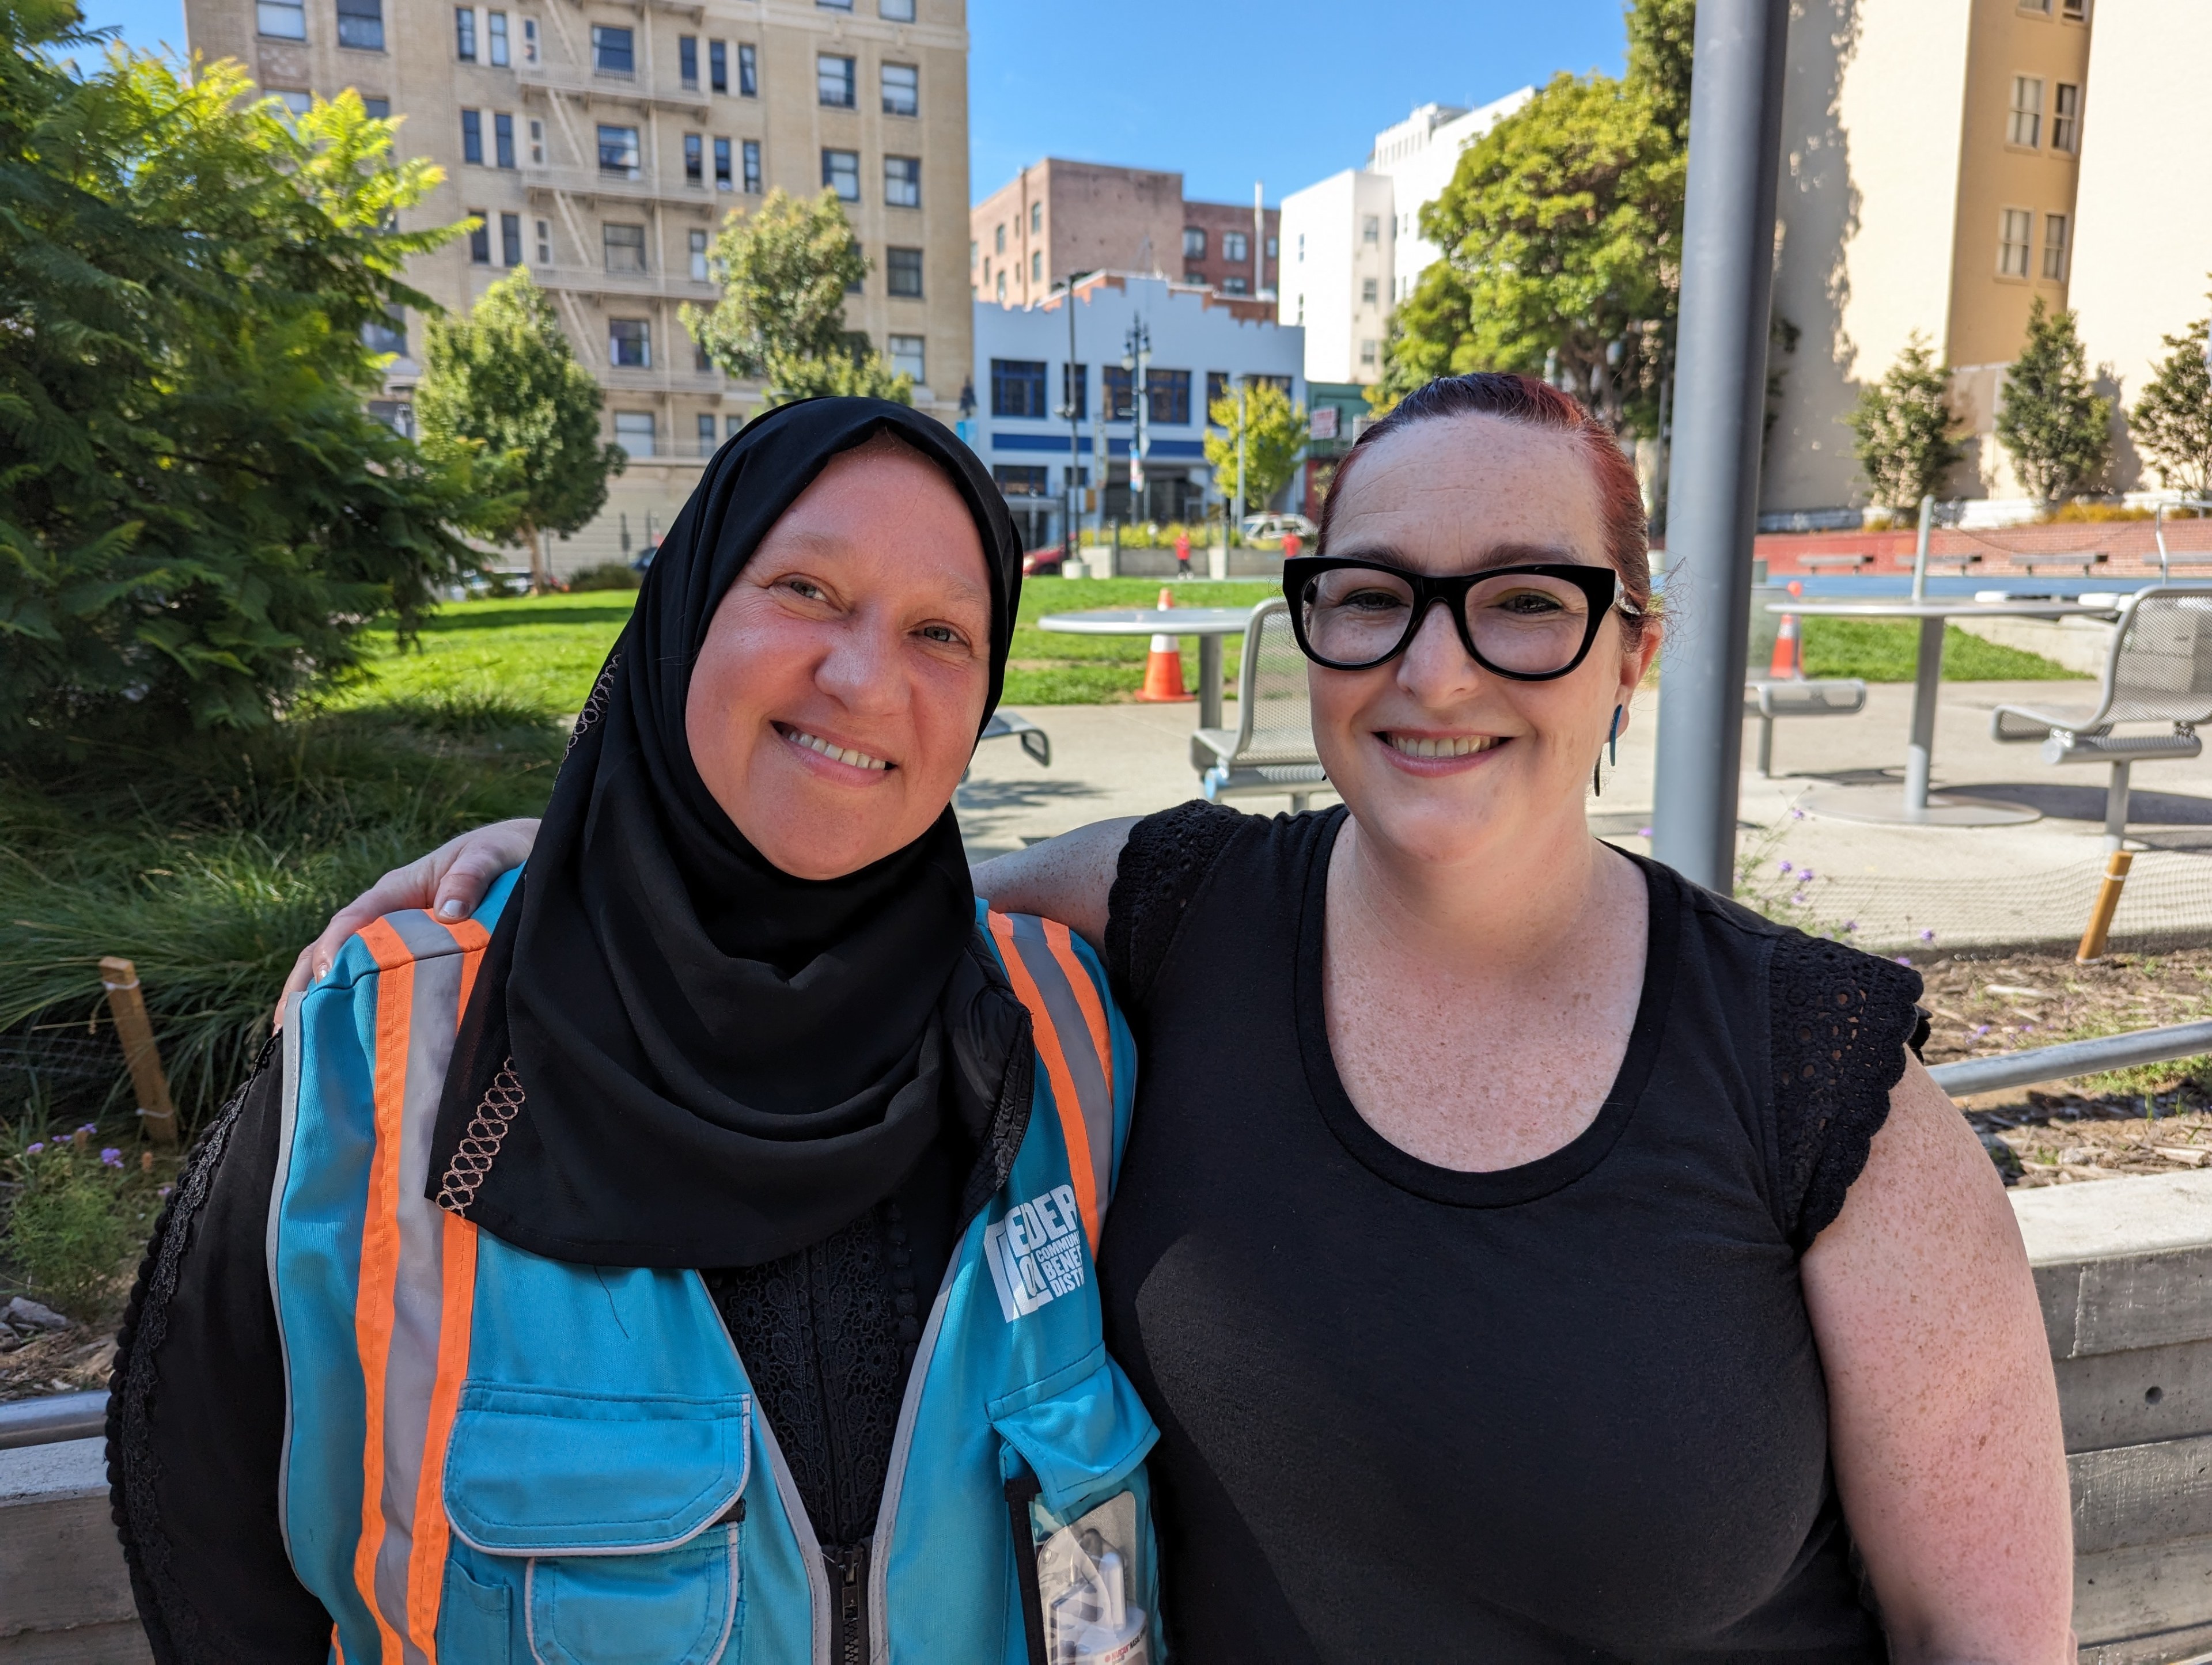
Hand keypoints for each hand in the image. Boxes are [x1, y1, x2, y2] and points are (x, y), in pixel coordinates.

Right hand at [273, 818, 541, 1029]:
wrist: (532, 863)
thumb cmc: (506, 854)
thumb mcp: (490, 856)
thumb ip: (470, 877)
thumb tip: (448, 911)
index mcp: (399, 890)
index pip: (354, 919)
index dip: (336, 945)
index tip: (328, 974)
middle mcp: (389, 918)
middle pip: (333, 951)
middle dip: (307, 985)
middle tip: (288, 1028)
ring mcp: (397, 944)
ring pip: (348, 973)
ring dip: (321, 1005)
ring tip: (299, 1046)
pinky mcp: (415, 966)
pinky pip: (379, 988)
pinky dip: (357, 1012)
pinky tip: (344, 1046)